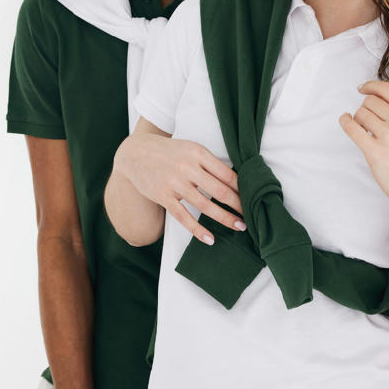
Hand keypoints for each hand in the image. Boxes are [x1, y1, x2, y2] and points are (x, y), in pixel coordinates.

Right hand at [115, 132, 245, 243]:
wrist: (135, 153)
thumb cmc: (169, 152)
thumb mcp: (191, 149)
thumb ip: (209, 163)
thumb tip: (235, 181)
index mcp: (198, 153)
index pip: (227, 173)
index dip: (242, 188)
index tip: (253, 198)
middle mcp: (187, 168)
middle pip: (220, 191)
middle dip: (239, 205)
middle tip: (251, 216)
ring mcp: (174, 183)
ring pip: (205, 206)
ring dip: (225, 218)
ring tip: (239, 227)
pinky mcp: (163, 196)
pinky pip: (184, 216)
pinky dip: (197, 230)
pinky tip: (210, 238)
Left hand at [338, 80, 388, 216]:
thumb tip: (372, 96)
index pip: (386, 89)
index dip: (370, 86)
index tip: (362, 89)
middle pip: (370, 101)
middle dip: (365, 109)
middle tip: (368, 123)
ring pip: (360, 114)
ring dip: (358, 121)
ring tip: (366, 132)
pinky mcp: (375, 152)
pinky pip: (352, 128)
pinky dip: (345, 122)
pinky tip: (345, 121)